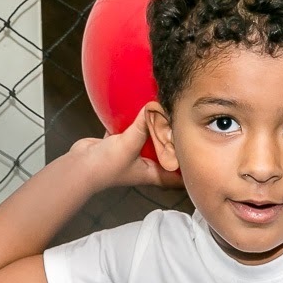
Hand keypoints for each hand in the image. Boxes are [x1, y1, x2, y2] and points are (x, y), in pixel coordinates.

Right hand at [67, 108, 184, 191]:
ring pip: (149, 143)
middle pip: (166, 155)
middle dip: (175, 145)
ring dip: (156, 132)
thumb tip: (154, 107)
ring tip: (168, 116)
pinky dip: (136, 124)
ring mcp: (132, 156)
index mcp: (152, 173)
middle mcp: (145, 166)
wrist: (80, 166)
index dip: (190, 170)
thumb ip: (144, 125)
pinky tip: (139, 111)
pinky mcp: (119, 145)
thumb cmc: (107, 164)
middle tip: (188, 128)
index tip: (202, 154)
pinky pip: (132, 132)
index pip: (178, 176)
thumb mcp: (130, 143)